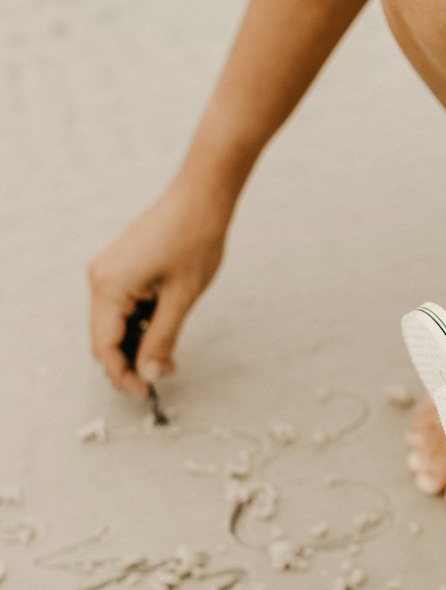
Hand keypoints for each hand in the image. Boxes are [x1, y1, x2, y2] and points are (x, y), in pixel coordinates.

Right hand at [88, 181, 230, 397]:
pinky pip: (122, 306)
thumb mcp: (182, 298)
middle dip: (130, 361)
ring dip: (137, 344)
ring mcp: (109, 271)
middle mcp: (100, 278)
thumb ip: (162, 339)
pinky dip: (139, 324)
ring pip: (114, 323)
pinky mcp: (121, 267)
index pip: (104, 346)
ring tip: (169, 356)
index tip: (146, 392)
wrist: (202, 197)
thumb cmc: (194, 239)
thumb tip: (151, 374)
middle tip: (161, 377)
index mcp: (109, 286)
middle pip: (105, 337)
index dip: (122, 374)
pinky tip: (162, 332)